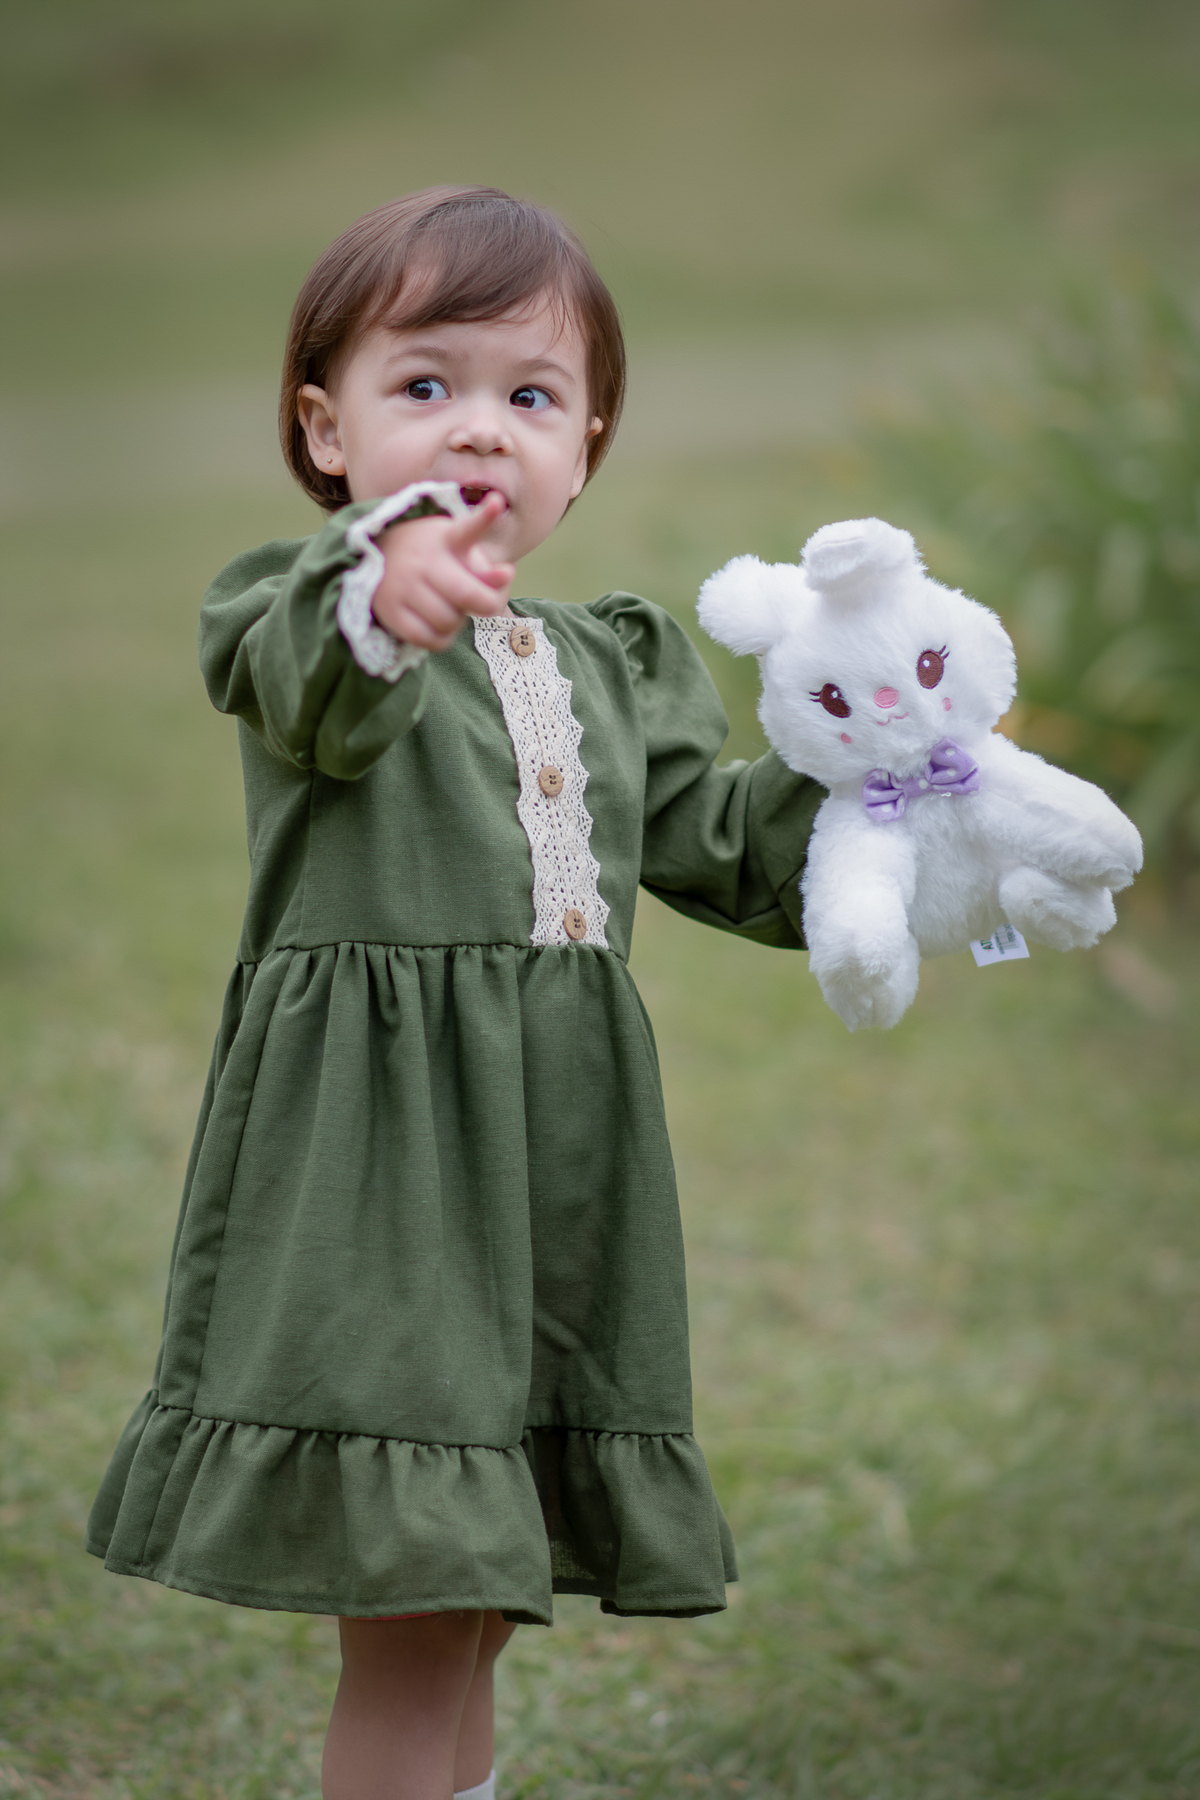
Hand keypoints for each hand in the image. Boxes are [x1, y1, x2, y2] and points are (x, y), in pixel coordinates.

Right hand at [371, 494, 514, 652]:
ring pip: (448, 621)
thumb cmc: (432, 556)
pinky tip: (438, 624)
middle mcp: (422, 561)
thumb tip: (506, 575)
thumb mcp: (459, 552)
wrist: (379, 556)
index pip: (467, 529)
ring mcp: (403, 586)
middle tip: (481, 603)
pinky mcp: (391, 611)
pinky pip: (428, 638)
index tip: (497, 502)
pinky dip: (440, 638)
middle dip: (483, 605)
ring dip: (458, 622)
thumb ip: (486, 568)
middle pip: (467, 595)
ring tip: (451, 607)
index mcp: (445, 540)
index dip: (484, 517)